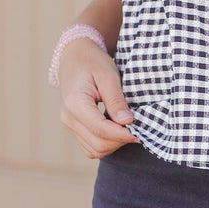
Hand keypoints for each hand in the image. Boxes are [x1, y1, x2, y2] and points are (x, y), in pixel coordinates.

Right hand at [58, 39, 140, 158]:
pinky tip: (115, 128)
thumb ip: (116, 100)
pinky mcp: (73, 127)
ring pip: (94, 150)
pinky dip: (105, 143)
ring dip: (113, 144)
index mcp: (75, 103)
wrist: (75, 57)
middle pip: (98, 145)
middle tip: (136, 129)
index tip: (140, 133)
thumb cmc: (92, 62)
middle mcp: (68, 118)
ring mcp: (68, 124)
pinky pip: (90, 147)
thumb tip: (127, 122)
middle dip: (120, 141)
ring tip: (125, 128)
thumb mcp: (108, 75)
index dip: (123, 135)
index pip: (101, 130)